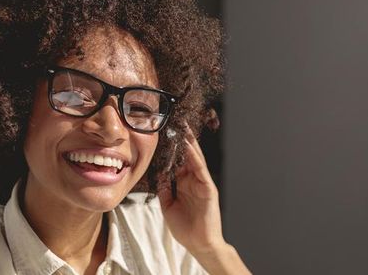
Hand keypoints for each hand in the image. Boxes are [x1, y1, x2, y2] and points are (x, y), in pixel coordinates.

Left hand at [159, 126, 249, 273]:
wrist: (199, 244)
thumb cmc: (185, 227)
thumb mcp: (168, 205)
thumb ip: (165, 188)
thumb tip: (159, 173)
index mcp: (184, 183)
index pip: (177, 161)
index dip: (171, 148)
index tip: (163, 134)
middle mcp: (194, 180)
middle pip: (187, 155)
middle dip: (182, 140)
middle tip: (175, 122)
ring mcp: (202, 183)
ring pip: (195, 158)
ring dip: (190, 143)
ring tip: (184, 128)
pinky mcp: (208, 188)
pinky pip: (200, 169)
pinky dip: (195, 157)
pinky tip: (189, 146)